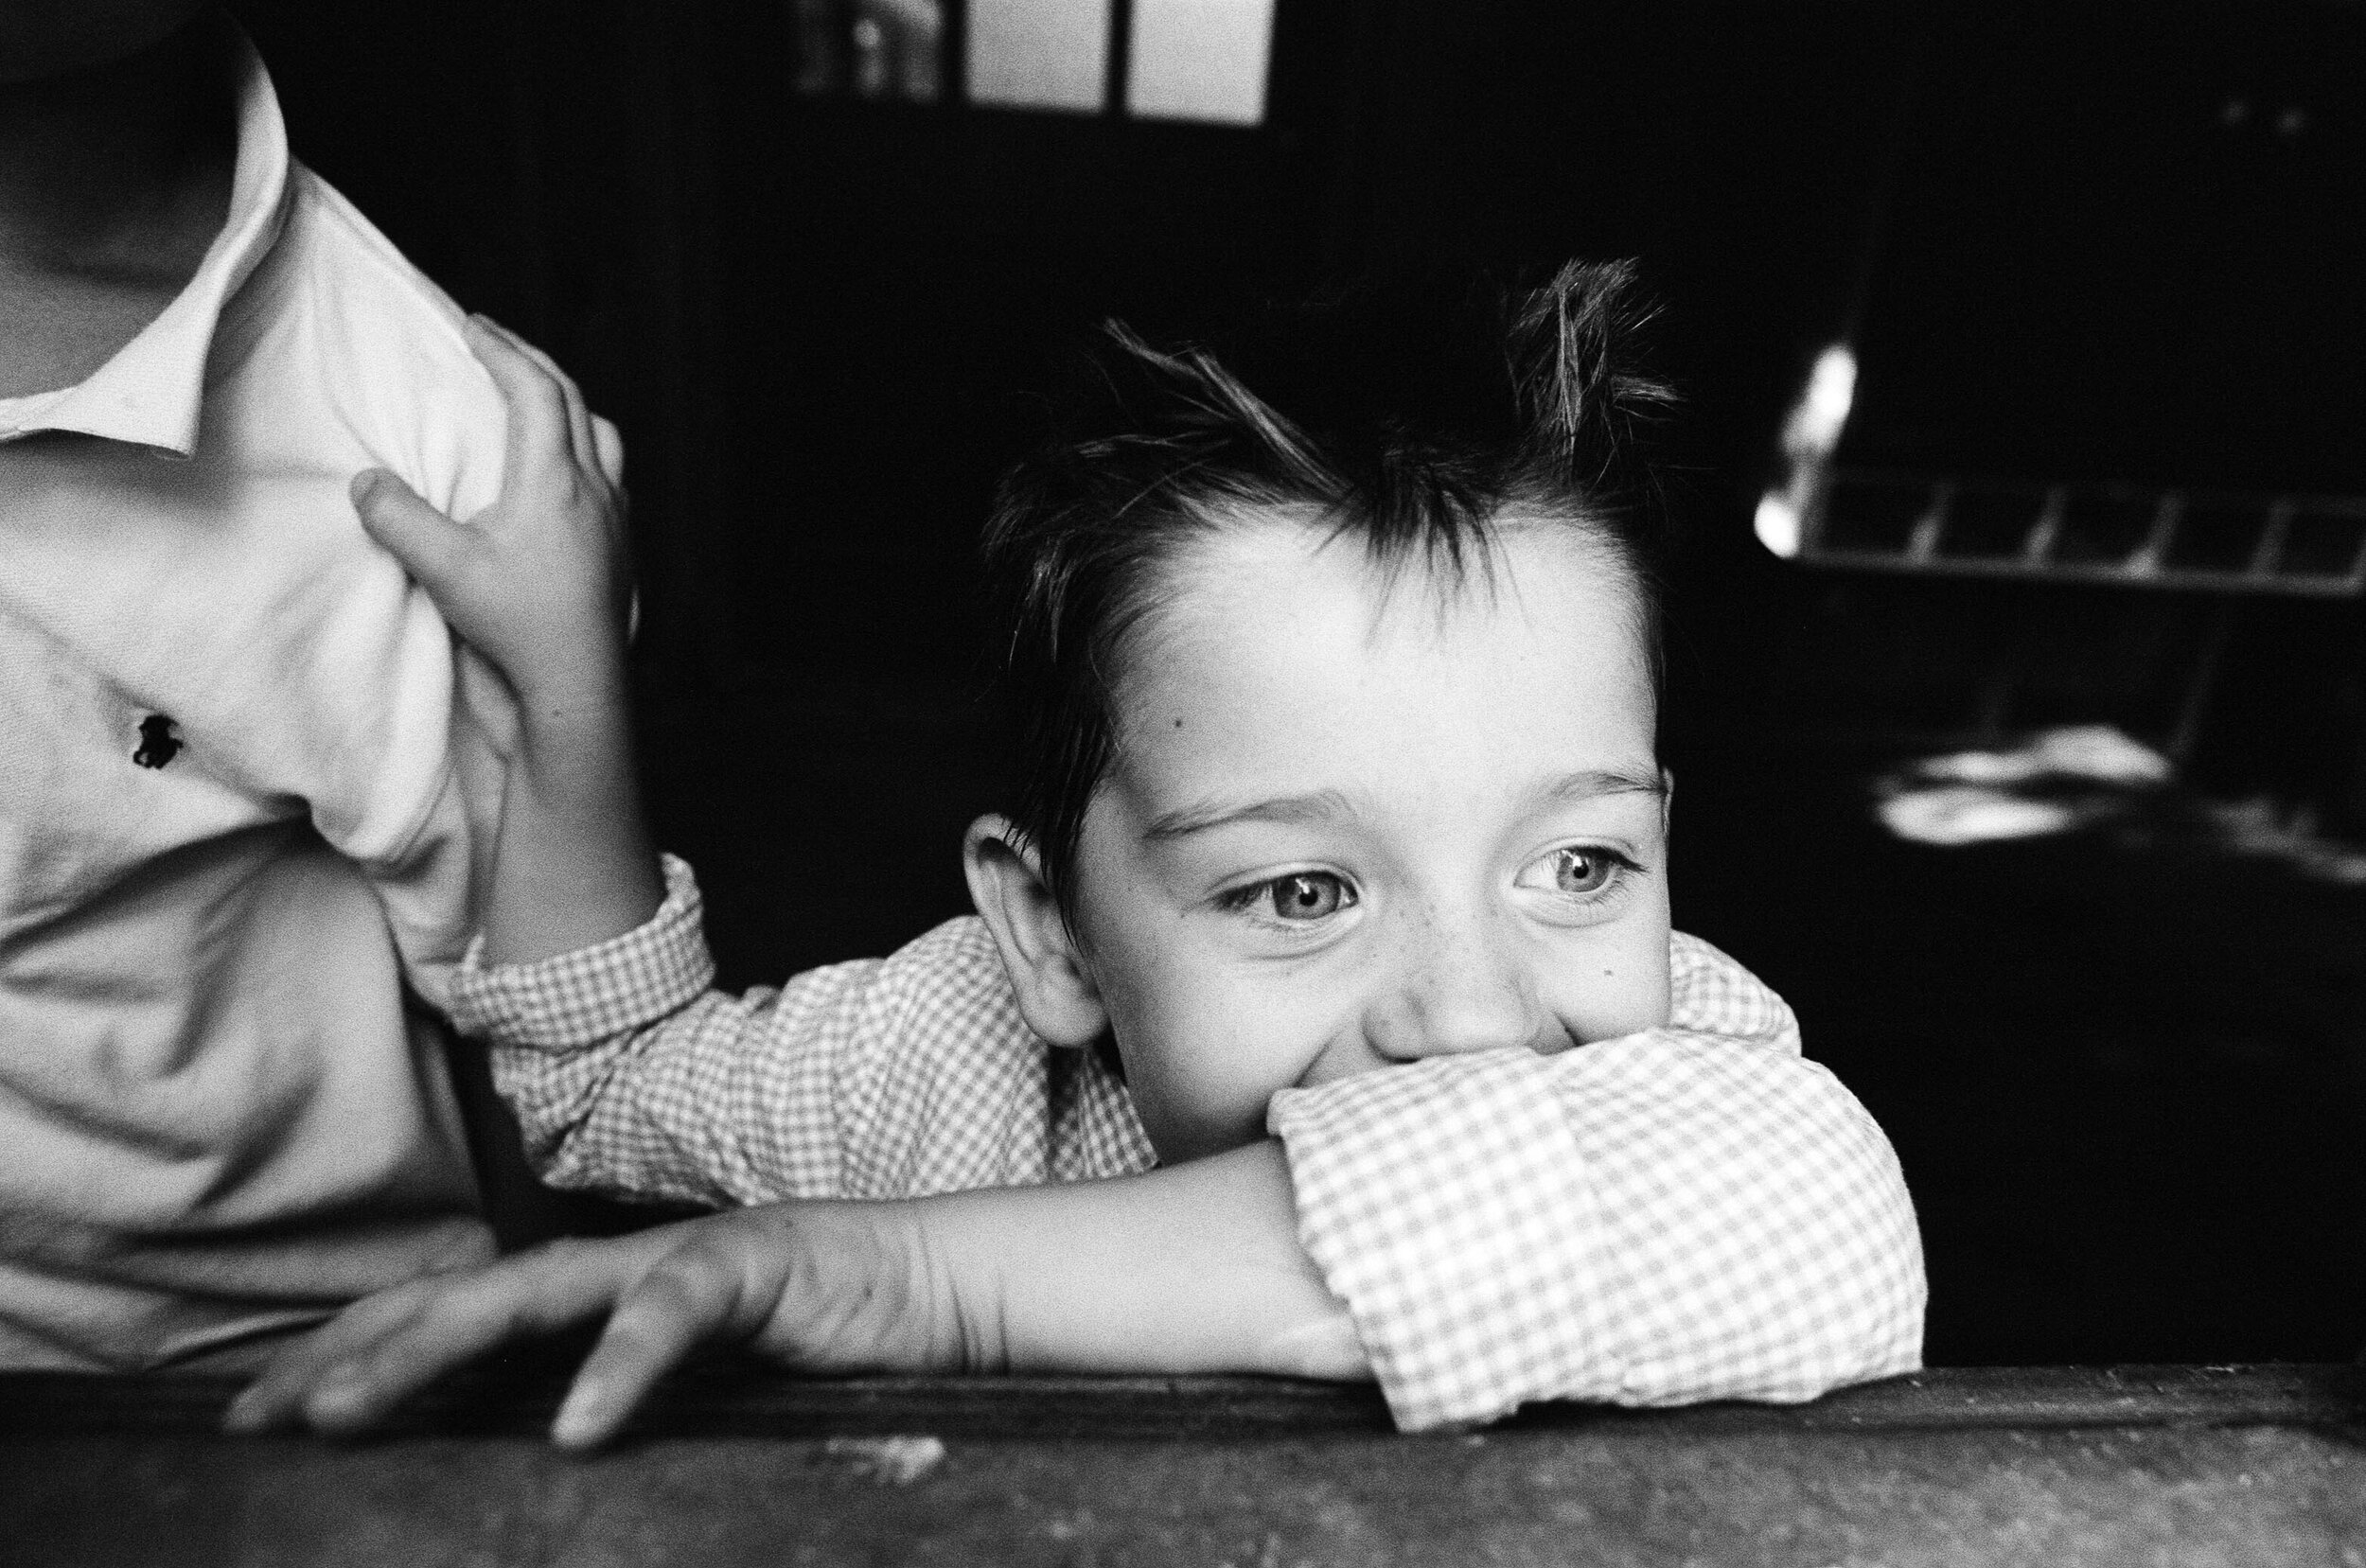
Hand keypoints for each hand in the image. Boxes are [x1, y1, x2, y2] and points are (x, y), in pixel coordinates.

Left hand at [226, 1202, 975, 1448]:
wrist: (933, 1287)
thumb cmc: (806, 1344)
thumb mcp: (681, 1387)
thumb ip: (596, 1401)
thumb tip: (508, 1458)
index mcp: (588, 1296)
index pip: (443, 1315)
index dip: (349, 1354)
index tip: (257, 1415)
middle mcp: (611, 1266)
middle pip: (455, 1297)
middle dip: (352, 1352)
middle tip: (261, 1417)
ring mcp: (676, 1256)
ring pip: (532, 1293)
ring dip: (434, 1348)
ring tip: (356, 1409)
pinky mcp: (752, 1264)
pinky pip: (674, 1313)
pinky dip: (622, 1365)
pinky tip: (578, 1426)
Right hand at [353, 316, 629, 727]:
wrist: (578, 684)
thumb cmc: (518, 626)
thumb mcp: (445, 570)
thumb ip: (399, 519)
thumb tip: (365, 482)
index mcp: (554, 479)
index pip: (534, 390)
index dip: (502, 349)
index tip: (472, 325)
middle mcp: (595, 488)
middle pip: (573, 399)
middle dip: (532, 362)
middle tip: (496, 344)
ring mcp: (616, 518)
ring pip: (602, 436)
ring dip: (569, 405)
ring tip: (536, 401)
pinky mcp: (622, 548)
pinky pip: (611, 477)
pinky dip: (584, 451)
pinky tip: (564, 476)